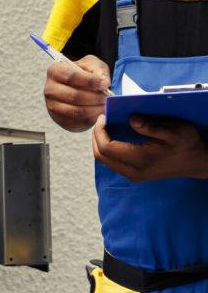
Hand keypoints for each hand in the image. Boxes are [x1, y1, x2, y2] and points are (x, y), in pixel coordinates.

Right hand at [44, 55, 111, 131]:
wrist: (77, 88)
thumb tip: (104, 82)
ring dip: (94, 109)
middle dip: (95, 97)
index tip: (104, 84)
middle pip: (74, 96)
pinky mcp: (59, 119)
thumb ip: (99, 69)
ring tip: (105, 105)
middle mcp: (49, 89)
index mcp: (54, 71)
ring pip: (76, 111)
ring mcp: (52, 106)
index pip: (71, 76)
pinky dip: (91, 119)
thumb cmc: (84, 74)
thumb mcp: (92, 65)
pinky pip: (77, 122)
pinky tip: (99, 113)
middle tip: (107, 97)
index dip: (90, 81)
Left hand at [92, 114, 207, 182]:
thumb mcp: (174, 131)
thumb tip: (131, 119)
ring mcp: (132, 175)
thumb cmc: (187, 144)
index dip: (99, 131)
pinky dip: (107, 148)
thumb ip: (151, 126)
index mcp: (140, 160)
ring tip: (105, 126)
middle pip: (100, 156)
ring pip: (104, 160)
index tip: (102, 117)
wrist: (197, 162)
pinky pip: (111, 162)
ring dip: (100, 142)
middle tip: (101, 120)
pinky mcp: (134, 175)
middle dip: (96, 136)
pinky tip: (112, 136)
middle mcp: (133, 172)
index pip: (106, 148)